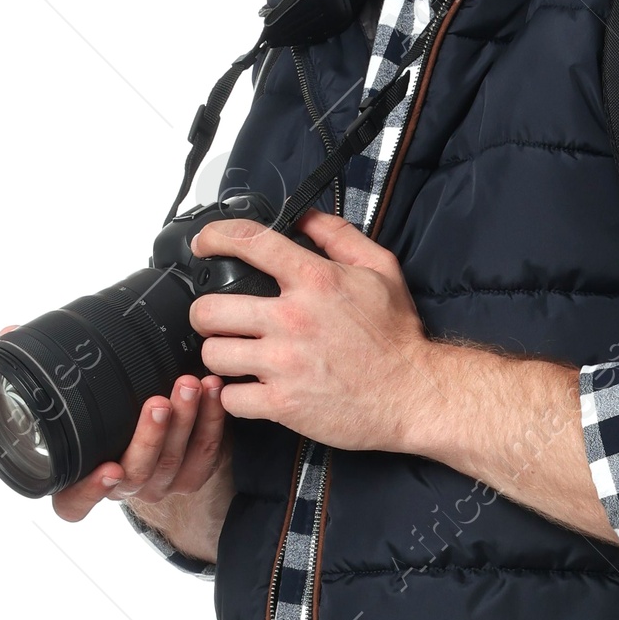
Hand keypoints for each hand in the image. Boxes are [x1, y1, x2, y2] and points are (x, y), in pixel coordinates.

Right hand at [49, 367, 230, 562]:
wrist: (149, 428)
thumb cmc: (98, 411)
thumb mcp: (65, 391)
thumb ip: (36, 368)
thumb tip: (9, 332)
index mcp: (80, 479)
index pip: (74, 503)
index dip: (89, 492)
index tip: (106, 469)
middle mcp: (120, 487)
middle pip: (137, 472)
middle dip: (151, 436)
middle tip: (159, 401)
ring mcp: (158, 483)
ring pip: (174, 462)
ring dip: (186, 421)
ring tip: (190, 385)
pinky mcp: (192, 474)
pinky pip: (205, 454)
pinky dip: (212, 420)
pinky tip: (213, 390)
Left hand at [188, 210, 431, 451]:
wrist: (414, 395)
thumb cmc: (397, 336)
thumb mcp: (380, 269)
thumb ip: (338, 235)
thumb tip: (305, 215)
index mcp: (314, 280)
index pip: (249, 243)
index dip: (215, 237)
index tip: (204, 244)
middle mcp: (293, 319)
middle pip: (210, 310)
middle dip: (206, 314)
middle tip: (218, 321)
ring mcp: (285, 364)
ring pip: (214, 355)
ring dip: (219, 356)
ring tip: (234, 357)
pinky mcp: (283, 404)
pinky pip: (231, 399)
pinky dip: (234, 397)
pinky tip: (247, 390)